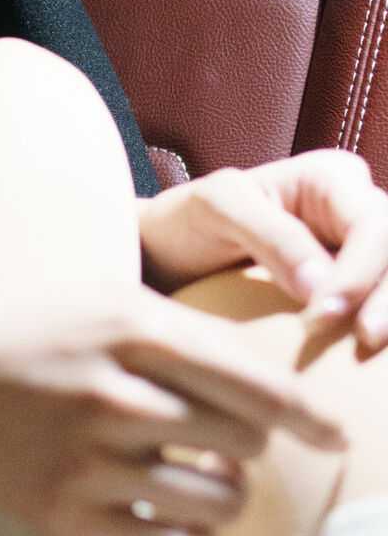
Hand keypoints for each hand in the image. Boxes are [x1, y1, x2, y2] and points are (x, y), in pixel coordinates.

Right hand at [0, 286, 347, 535]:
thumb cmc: (25, 334)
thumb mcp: (103, 302)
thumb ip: (187, 334)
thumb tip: (280, 390)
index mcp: (129, 327)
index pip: (256, 382)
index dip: (310, 416)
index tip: (336, 435)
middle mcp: (113, 393)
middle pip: (246, 442)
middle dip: (253, 447)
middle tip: (230, 444)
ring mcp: (85, 459)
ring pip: (217, 500)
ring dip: (226, 495)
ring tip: (202, 479)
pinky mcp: (62, 514)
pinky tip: (170, 516)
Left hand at [138, 150, 387, 349]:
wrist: (168, 255)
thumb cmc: (188, 222)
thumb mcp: (217, 210)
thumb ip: (272, 237)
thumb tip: (322, 290)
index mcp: (331, 178)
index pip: (375, 225)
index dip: (360, 273)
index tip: (323, 316)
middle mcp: (356, 209)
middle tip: (365, 340)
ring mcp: (360, 250)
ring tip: (371, 349)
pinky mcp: (355, 287)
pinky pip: (381, 302)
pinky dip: (382, 321)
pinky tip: (370, 356)